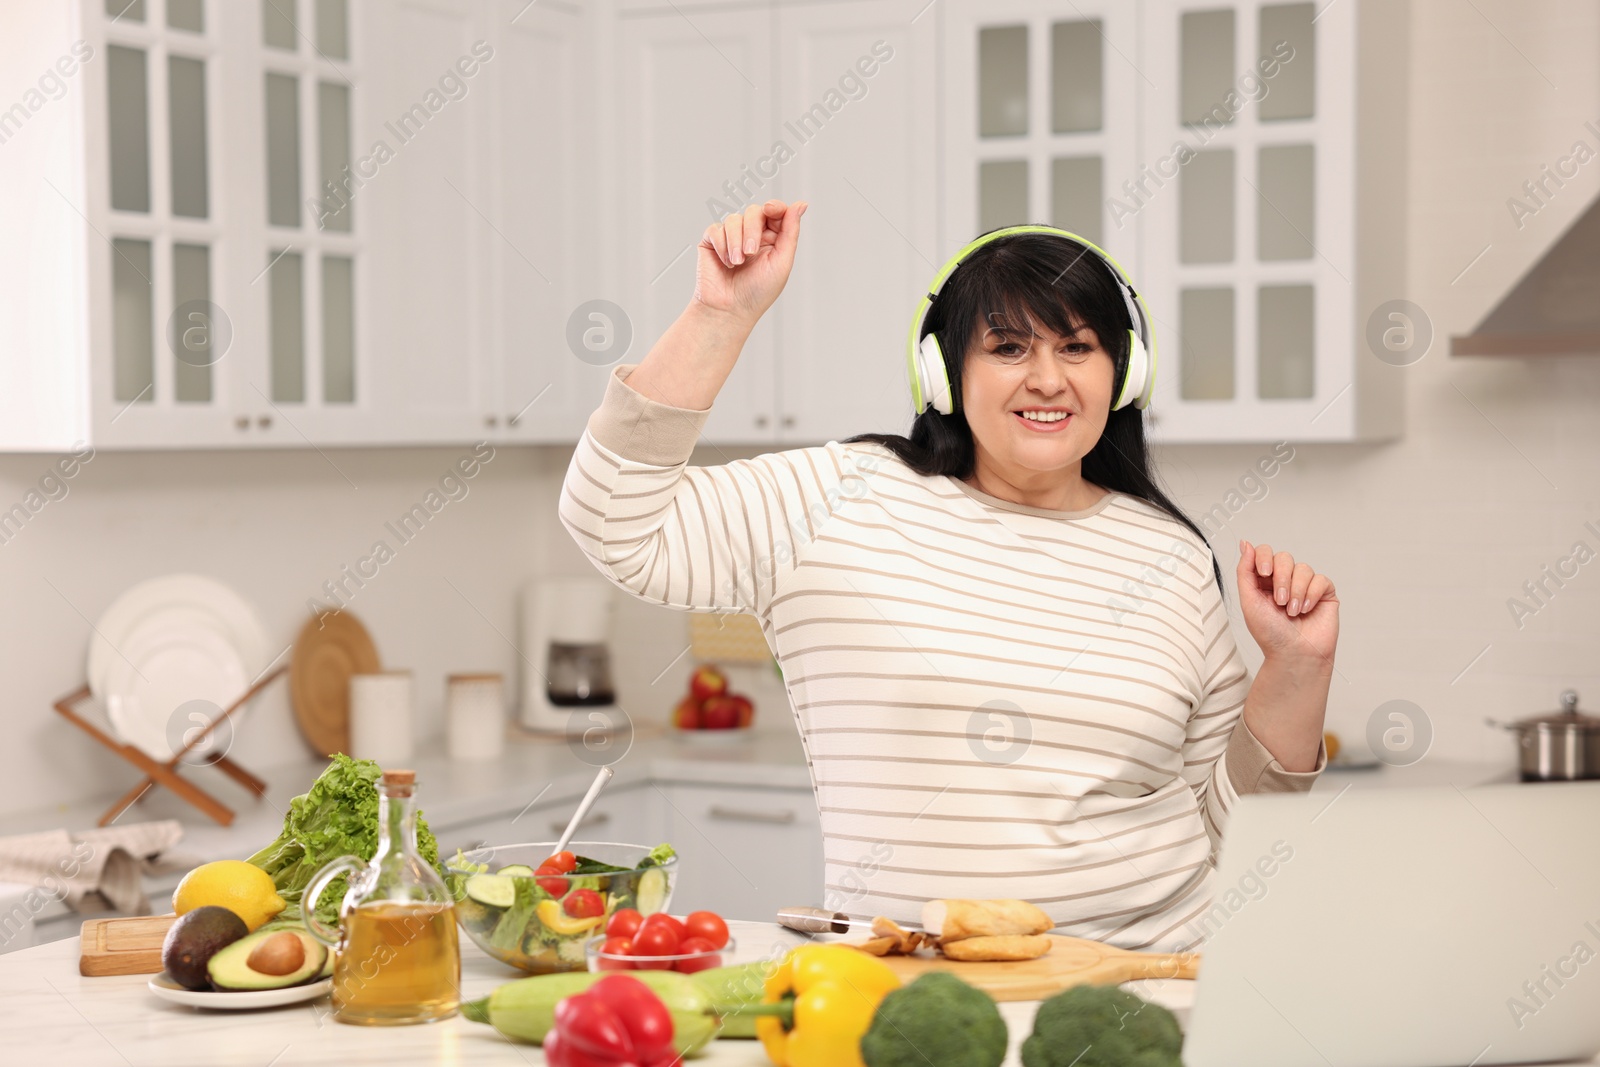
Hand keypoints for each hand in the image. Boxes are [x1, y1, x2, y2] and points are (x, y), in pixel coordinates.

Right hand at [693, 199, 806, 326]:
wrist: (730, 309)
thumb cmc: (758, 291)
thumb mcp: (782, 261)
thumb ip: (791, 231)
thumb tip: (801, 204)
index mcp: (772, 239)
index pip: (775, 212)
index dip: (774, 206)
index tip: (770, 210)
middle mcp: (751, 235)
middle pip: (754, 212)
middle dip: (752, 230)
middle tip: (750, 254)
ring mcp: (731, 238)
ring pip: (733, 219)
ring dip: (735, 241)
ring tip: (737, 263)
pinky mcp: (712, 242)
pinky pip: (716, 229)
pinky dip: (722, 246)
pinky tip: (726, 263)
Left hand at [1236, 540, 1338, 667]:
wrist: (1294, 654)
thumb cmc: (1270, 633)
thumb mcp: (1249, 601)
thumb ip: (1245, 571)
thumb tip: (1245, 543)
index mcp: (1264, 581)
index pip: (1264, 552)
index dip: (1264, 557)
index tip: (1264, 573)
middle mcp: (1284, 580)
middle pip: (1284, 557)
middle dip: (1281, 578)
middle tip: (1279, 601)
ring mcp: (1305, 585)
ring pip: (1303, 568)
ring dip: (1296, 591)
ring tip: (1292, 612)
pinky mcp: (1324, 593)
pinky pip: (1320, 579)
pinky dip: (1311, 595)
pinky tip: (1306, 610)